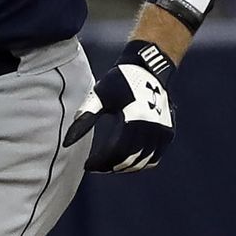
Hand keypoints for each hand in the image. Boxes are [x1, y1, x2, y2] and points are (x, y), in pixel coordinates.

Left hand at [63, 40, 176, 173]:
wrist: (148, 68)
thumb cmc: (120, 80)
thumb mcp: (100, 96)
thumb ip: (85, 118)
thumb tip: (68, 141)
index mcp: (134, 117)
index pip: (116, 152)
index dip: (100, 163)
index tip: (88, 165)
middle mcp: (152, 127)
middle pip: (128, 159)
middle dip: (110, 166)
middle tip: (96, 166)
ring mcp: (162, 131)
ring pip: (142, 162)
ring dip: (124, 167)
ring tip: (108, 165)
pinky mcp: (168, 132)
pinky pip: (154, 158)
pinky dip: (140, 164)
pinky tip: (126, 162)